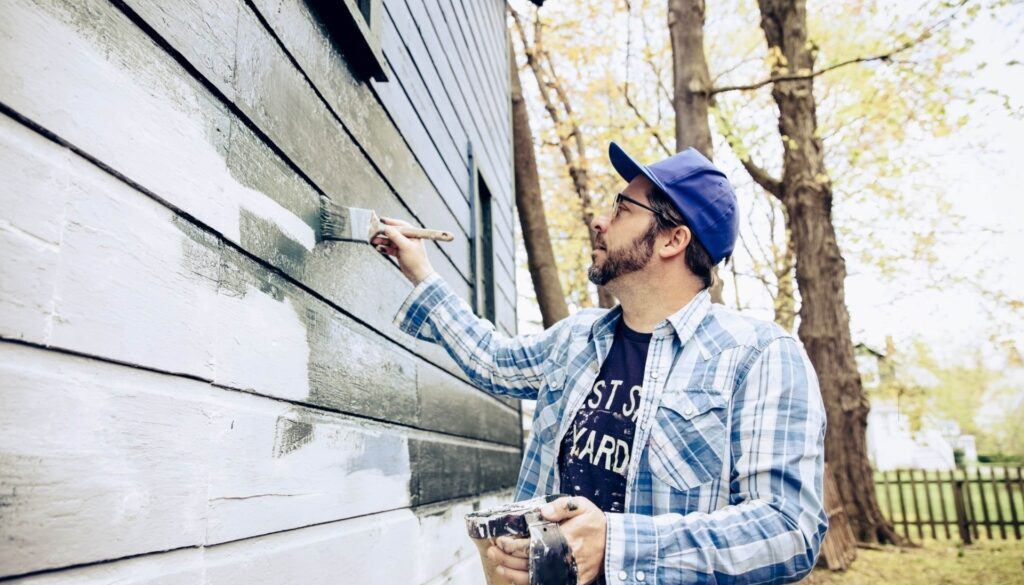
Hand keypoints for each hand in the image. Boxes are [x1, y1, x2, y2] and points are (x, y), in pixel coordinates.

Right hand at [369, 217, 434, 284]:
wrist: (418, 275)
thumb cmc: (416, 260)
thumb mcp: (405, 246)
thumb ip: (395, 236)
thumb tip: (386, 228)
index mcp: (413, 234)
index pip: (401, 225)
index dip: (391, 222)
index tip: (381, 220)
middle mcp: (408, 239)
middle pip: (394, 233)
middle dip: (384, 233)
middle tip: (374, 232)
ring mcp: (403, 246)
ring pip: (390, 241)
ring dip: (382, 241)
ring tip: (374, 241)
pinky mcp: (400, 253)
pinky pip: (390, 249)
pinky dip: (384, 248)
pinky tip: (378, 248)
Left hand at [486, 496, 606, 584]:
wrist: (616, 544)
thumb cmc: (596, 523)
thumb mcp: (582, 506)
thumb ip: (562, 507)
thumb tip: (542, 510)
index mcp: (563, 539)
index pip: (530, 546)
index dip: (511, 545)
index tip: (499, 540)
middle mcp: (562, 558)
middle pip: (528, 563)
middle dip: (506, 559)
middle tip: (492, 552)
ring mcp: (566, 572)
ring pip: (535, 578)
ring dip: (514, 574)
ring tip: (499, 568)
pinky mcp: (572, 581)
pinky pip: (548, 584)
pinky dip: (531, 584)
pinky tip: (518, 581)